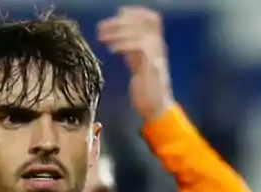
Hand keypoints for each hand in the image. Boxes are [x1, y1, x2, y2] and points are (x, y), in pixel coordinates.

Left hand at [97, 6, 173, 123]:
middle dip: (120, 21)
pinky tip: (111, 49)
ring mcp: (156, 57)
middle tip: (102, 27)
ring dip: (119, 32)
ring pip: (140, 33)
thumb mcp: (138, 66)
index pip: (152, 19)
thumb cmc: (147, 91)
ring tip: (102, 37)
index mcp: (156, 46)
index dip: (137, 12)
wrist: (156, 110)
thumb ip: (131, 53)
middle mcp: (158, 48)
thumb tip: (119, 41)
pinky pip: (140, 47)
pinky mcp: (151, 67)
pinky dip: (124, 44)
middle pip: (143, 23)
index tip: (120, 12)